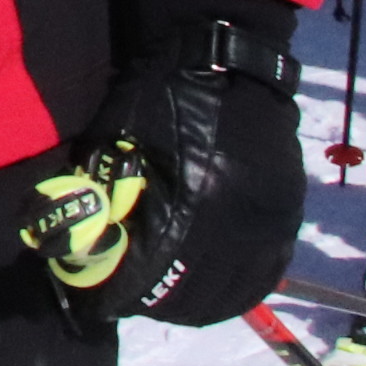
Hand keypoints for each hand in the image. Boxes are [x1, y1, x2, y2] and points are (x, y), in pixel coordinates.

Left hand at [21, 0, 302, 325]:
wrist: (228, 61)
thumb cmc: (159, 97)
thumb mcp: (116, 144)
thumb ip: (102, 199)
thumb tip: (79, 249)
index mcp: (188, 209)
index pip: (150, 279)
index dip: (118, 297)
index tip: (97, 302)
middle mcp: (234, 226)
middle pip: (190, 297)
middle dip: (152, 303)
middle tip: (128, 297)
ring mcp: (267, 223)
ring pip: (232, 294)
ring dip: (194, 305)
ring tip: (166, 297)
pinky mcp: (286, 215)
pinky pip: (266, 273)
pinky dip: (236, 289)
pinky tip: (212, 287)